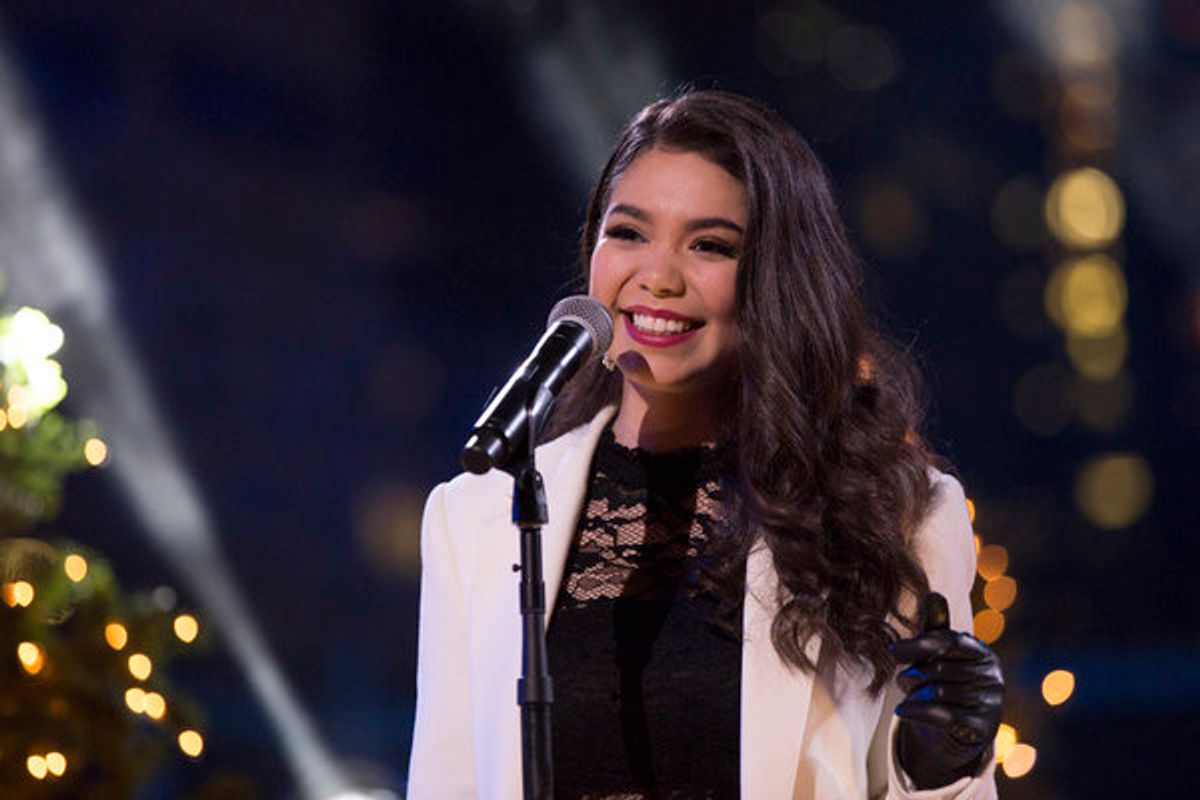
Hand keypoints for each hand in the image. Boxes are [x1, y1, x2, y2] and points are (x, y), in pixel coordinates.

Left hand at [889, 592, 1003, 789]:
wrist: (955, 728)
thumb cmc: (944, 680)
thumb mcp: (938, 654)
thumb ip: (935, 627)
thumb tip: (934, 594)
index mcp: (981, 651)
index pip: (948, 642)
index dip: (918, 645)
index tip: (891, 651)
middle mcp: (992, 676)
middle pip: (939, 670)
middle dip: (913, 675)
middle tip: (901, 680)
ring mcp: (991, 703)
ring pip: (938, 693)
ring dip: (915, 695)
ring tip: (910, 696)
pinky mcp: (984, 728)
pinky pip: (943, 716)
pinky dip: (917, 713)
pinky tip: (902, 711)